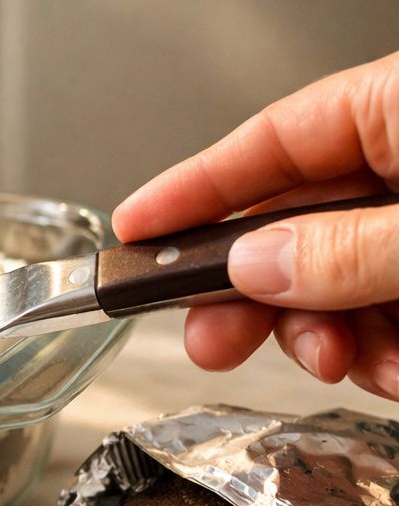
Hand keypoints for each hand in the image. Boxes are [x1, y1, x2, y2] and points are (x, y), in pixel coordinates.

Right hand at [114, 50, 398, 399]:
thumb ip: (349, 249)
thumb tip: (256, 267)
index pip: (273, 138)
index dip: (194, 189)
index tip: (132, 228)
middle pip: (300, 222)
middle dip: (257, 294)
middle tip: (214, 339)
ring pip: (345, 279)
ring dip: (332, 337)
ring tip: (347, 362)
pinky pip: (395, 310)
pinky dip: (387, 349)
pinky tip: (398, 368)